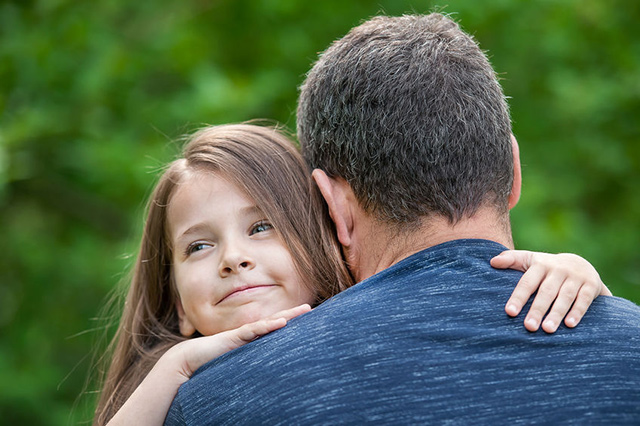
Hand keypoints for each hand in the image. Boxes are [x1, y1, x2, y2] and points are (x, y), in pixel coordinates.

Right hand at [169, 304, 311, 379]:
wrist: (188, 359)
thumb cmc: (210, 362)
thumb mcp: (234, 364)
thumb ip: (248, 364)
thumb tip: (262, 374)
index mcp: (250, 339)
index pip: (273, 328)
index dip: (288, 322)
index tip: (304, 318)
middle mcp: (248, 333)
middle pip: (275, 320)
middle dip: (293, 314)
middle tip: (310, 307)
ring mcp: (242, 333)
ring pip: (269, 322)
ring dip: (287, 315)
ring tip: (303, 310)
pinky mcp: (234, 336)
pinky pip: (254, 330)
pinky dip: (268, 325)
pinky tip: (281, 322)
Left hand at [491, 251, 610, 332]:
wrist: (581, 265)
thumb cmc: (546, 268)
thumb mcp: (530, 260)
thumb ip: (512, 260)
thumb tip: (492, 262)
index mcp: (540, 264)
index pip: (527, 282)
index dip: (518, 297)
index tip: (509, 312)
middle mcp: (558, 269)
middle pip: (546, 292)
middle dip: (537, 310)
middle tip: (528, 327)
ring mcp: (575, 277)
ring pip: (565, 297)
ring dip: (556, 313)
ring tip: (547, 329)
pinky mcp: (591, 285)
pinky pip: (583, 300)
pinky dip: (577, 312)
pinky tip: (569, 325)